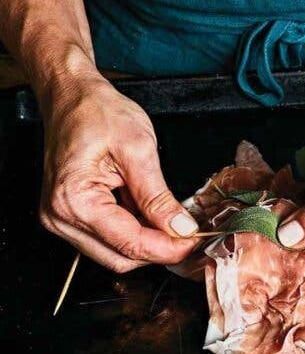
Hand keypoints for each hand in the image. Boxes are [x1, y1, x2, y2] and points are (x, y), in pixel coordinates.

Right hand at [38, 71, 198, 271]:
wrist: (71, 96)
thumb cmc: (97, 112)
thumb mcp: (138, 149)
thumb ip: (158, 195)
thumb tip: (180, 228)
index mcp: (74, 200)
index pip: (129, 243)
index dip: (168, 248)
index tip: (195, 242)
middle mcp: (61, 217)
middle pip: (119, 258)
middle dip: (159, 251)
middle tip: (191, 235)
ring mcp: (62, 219)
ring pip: (114, 252)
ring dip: (147, 243)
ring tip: (174, 221)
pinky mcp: (71, 215)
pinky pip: (107, 237)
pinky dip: (134, 231)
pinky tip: (153, 214)